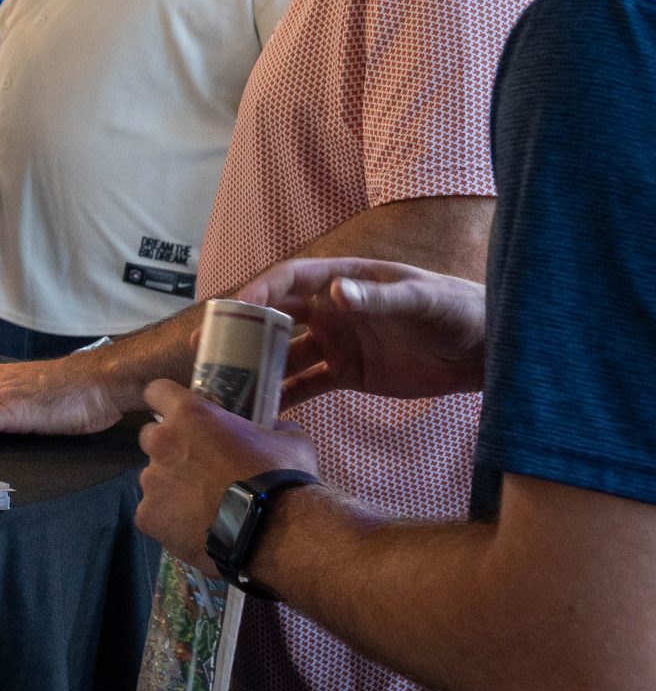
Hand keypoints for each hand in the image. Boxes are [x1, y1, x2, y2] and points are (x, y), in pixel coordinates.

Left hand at [135, 380, 319, 568]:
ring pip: (153, 478)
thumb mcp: (289, 440)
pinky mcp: (148, 516)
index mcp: (189, 415)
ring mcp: (152, 481)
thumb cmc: (282, 480)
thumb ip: (270, 427)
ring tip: (203, 504)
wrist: (278, 534)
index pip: (157, 391)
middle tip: (198, 465)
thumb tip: (274, 427)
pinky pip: (153, 513)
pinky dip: (169, 519)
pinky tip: (196, 527)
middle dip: (169, 447)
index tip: (178, 413)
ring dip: (172, 485)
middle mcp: (162, 443)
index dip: (166, 401)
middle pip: (151, 437)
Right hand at [234, 258, 487, 407]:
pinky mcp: (347, 374)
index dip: (260, 291)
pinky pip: (306, 384)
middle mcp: (332, 309)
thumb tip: (335, 292)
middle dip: (240, 329)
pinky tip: (260, 410)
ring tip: (225, 384)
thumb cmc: (458, 312)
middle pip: (276, 316)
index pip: (291, 280)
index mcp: (345, 280)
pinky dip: (283, 395)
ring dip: (256, 366)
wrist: (486, 353)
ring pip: (285, 353)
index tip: (236, 310)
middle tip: (206, 347)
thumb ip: (378, 298)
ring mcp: (337, 342)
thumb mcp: (422, 300)